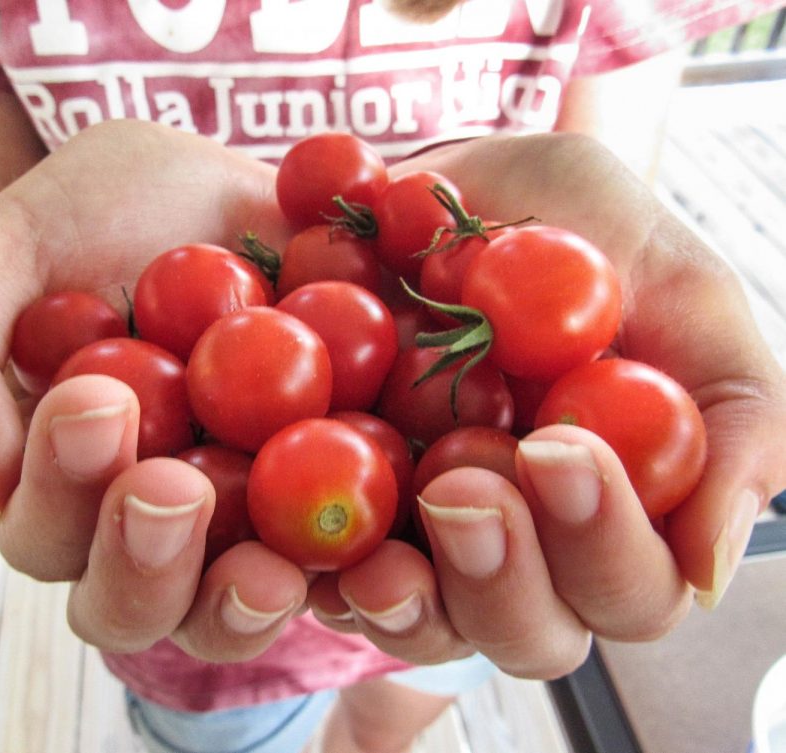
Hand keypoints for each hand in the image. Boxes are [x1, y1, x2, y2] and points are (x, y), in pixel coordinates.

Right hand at [0, 121, 309, 659]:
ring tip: (270, 571)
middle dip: (144, 565)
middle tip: (172, 488)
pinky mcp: (332, 493)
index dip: (62, 495)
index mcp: (65, 485)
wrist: (216, 185)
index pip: (47, 536)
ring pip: (235, 607)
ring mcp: (245, 518)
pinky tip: (376, 546)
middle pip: (138, 604)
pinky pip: (345, 554)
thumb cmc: (95, 212)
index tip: (96, 402)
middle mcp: (151, 521)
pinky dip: (357, 566)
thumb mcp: (1, 255)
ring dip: (242, 604)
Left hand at [306, 133, 785, 676]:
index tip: (558, 447)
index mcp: (614, 505)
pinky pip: (328, 577)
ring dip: (410, 606)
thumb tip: (709, 571)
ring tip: (378, 562)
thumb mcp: (678, 284)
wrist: (433, 189)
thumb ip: (735, 411)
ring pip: (430, 628)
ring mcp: (429, 536)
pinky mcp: (345, 513)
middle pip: (531, 630)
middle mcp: (526, 541)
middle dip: (505, 576)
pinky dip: (317, 575)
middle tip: (464, 489)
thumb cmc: (569, 227)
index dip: (604, 543)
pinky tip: (303, 554)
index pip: (631, 585)